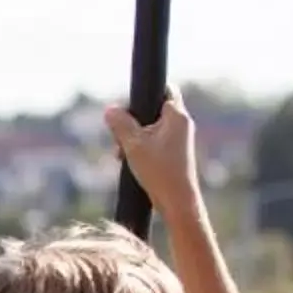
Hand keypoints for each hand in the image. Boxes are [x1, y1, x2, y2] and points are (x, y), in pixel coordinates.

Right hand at [104, 86, 202, 214]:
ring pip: (151, 129)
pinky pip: (155, 142)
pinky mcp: (175, 154)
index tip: (128, 108)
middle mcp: (182, 124)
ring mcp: (180, 140)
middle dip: (132, 122)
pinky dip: (141, 148)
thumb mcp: (133, 145)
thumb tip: (110, 109)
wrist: (178, 203)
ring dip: (134, 138)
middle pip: (153, 110)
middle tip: (119, 137)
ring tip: (121, 154)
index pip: (164, 89)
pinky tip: (130, 163)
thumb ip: (120, 124)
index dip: (144, 95)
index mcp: (177, 116)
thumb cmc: (159, 172)